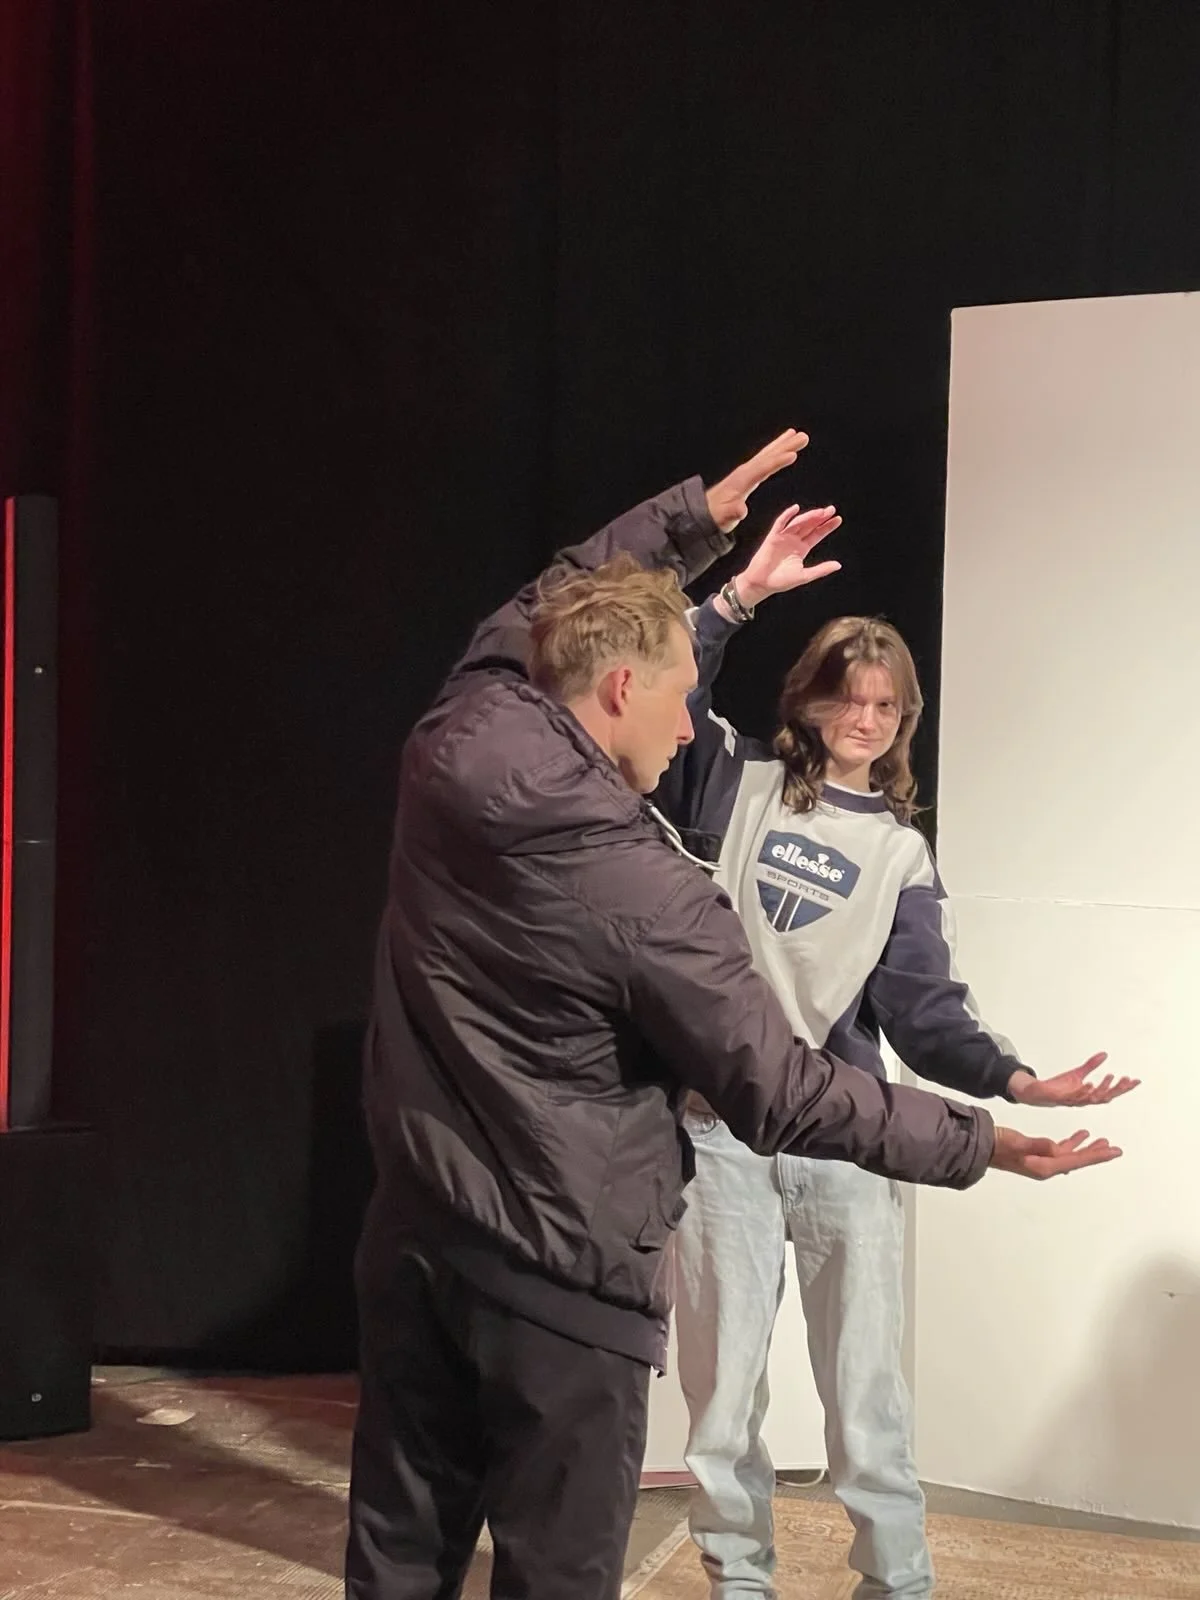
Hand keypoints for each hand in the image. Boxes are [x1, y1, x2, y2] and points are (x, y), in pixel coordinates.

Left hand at [705, 428, 808, 532]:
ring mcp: (746, 472)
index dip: (777, 462)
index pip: (763, 469)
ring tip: (797, 434)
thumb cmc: (716, 516)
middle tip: (803, 436)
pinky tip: (783, 449)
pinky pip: (766, 459)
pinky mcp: (748, 475)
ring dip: (783, 444)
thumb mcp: (724, 517)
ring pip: (768, 454)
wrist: (704, 512)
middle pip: (769, 456)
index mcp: (742, 481)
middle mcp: (745, 472)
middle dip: (785, 446)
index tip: (793, 454)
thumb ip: (732, 513)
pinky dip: (775, 452)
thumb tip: (741, 510)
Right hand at [733, 503, 842, 608]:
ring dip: (809, 516)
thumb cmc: (781, 581)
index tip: (838, 519)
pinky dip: (787, 515)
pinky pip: (780, 523)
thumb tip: (838, 565)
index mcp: (802, 548)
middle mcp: (794, 540)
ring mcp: (784, 537)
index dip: (827, 526)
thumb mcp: (805, 576)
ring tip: (820, 512)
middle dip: (820, 517)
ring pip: (798, 523)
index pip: (817, 534)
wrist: (762, 583)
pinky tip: (796, 509)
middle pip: (810, 525)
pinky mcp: (773, 537)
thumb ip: (821, 569)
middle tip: (832, 509)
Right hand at [990, 1125, 1121, 1179]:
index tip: (1113, 1152)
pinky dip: (1072, 1143)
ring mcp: (1042, 1161)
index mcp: (1045, 1166)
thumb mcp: (1017, 1143)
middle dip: (1096, 1154)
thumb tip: (1057, 1147)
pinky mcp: (1037, 1154)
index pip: (1076, 1160)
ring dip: (1086, 1148)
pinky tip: (1079, 1136)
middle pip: (1078, 1160)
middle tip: (1114, 1148)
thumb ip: (1038, 1145)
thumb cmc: (998, 1145)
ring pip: (1071, 1155)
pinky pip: (1060, 1150)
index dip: (1096, 1155)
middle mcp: (1047, 1166)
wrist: (981, 1147)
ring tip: (1101, 1140)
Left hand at [1007, 1053, 1139, 1107]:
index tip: (1136, 1080)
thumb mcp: (1076, 1074)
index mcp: (1088, 1095)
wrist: (1036, 1094)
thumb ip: (1090, 1065)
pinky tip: (1089, 1084)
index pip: (1110, 1092)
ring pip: (1090, 1097)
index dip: (1123, 1087)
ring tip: (1111, 1078)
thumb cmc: (1058, 1087)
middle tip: (1126, 1079)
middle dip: (1116, 1089)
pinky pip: (1072, 1096)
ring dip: (1101, 1088)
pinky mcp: (1059, 1097)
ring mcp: (1071, 1099)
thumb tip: (1105, 1055)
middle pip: (1104, 1096)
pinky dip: (1081, 1091)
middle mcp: (1082, 1100)